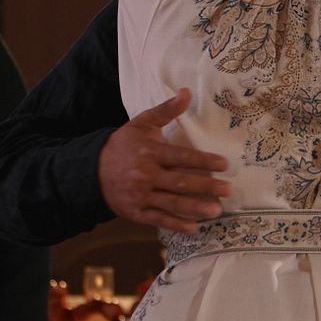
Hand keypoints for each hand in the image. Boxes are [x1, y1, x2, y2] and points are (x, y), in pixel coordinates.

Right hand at [98, 89, 230, 228]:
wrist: (92, 170)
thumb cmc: (123, 145)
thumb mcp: (142, 124)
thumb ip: (166, 110)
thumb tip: (186, 92)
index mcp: (150, 152)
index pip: (181, 157)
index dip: (203, 161)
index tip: (224, 165)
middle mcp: (145, 174)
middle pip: (180, 182)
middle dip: (206, 187)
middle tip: (228, 190)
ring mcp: (140, 195)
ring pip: (172, 203)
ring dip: (195, 208)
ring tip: (216, 211)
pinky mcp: (136, 212)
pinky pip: (158, 220)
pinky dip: (176, 225)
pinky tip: (194, 228)